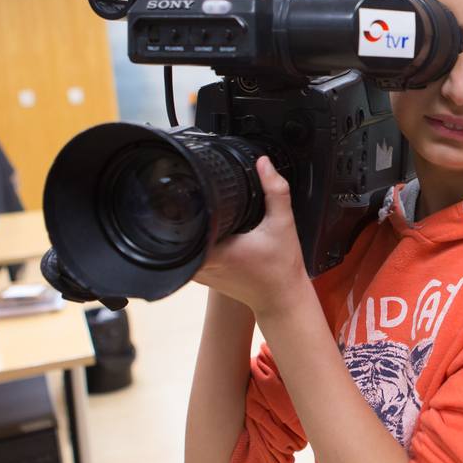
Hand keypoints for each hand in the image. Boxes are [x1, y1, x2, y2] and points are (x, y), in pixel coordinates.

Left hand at [193, 156, 308, 316]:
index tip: (193, 189)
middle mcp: (202, 264)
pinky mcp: (202, 277)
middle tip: (199, 196)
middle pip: (180, 229)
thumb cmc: (282, 268)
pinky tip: (208, 230)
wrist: (282, 299)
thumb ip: (275, 191)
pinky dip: (196, 240)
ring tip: (203, 211)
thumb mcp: (283, 224)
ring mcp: (198, 273)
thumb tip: (263, 163)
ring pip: (181, 242)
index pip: (186, 222)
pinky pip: (189, 252)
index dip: (186, 202)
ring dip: (190, 226)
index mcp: (215, 251)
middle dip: (188, 211)